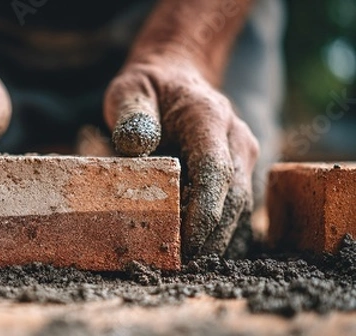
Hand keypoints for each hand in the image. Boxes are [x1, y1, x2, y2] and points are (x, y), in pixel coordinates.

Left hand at [104, 55, 258, 257]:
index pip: (215, 172)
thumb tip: (137, 146)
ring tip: (185, 263)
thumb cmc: (148, 88)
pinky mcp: (240, 169)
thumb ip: (131, 116)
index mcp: (209, 118)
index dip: (203, 213)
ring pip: (239, 208)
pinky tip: (198, 250)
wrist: (175, 77)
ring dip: (216, 240)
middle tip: (178, 265)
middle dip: (209, 237)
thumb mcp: (129, 92)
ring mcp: (242, 154)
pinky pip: (236, 208)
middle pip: (233, 198)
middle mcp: (236, 138)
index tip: (184, 244)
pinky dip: (220, 231)